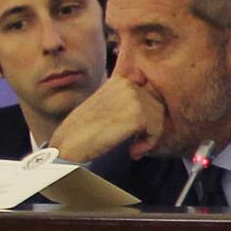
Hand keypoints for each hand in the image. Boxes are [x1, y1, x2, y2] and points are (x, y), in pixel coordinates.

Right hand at [51, 71, 168, 162]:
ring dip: (149, 137)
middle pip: (158, 107)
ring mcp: (134, 98)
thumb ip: (128, 99)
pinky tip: (132, 150)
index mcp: (121, 80)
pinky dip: (148, 144)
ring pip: (159, 119)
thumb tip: (153, 99)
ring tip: (133, 146)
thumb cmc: (87, 127)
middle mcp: (129, 84)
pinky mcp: (138, 114)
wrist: (71, 141)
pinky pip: (156, 131)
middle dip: (150, 126)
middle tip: (135, 141)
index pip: (150, 95)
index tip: (134, 129)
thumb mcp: (108, 103)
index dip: (146, 115)